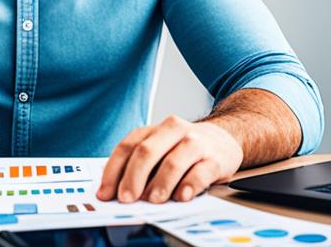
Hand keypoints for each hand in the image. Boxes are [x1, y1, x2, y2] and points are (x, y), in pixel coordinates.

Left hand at [97, 116, 243, 202]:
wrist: (224, 139)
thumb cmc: (185, 148)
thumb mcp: (162, 147)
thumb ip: (141, 165)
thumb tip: (117, 191)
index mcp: (156, 129)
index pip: (128, 146)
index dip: (114, 171)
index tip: (106, 193)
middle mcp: (174, 131)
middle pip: (147, 151)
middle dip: (133, 177)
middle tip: (126, 198)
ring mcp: (196, 143)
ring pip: (173, 162)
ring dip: (160, 183)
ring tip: (153, 200)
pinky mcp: (215, 159)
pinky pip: (200, 172)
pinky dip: (189, 186)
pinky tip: (181, 196)